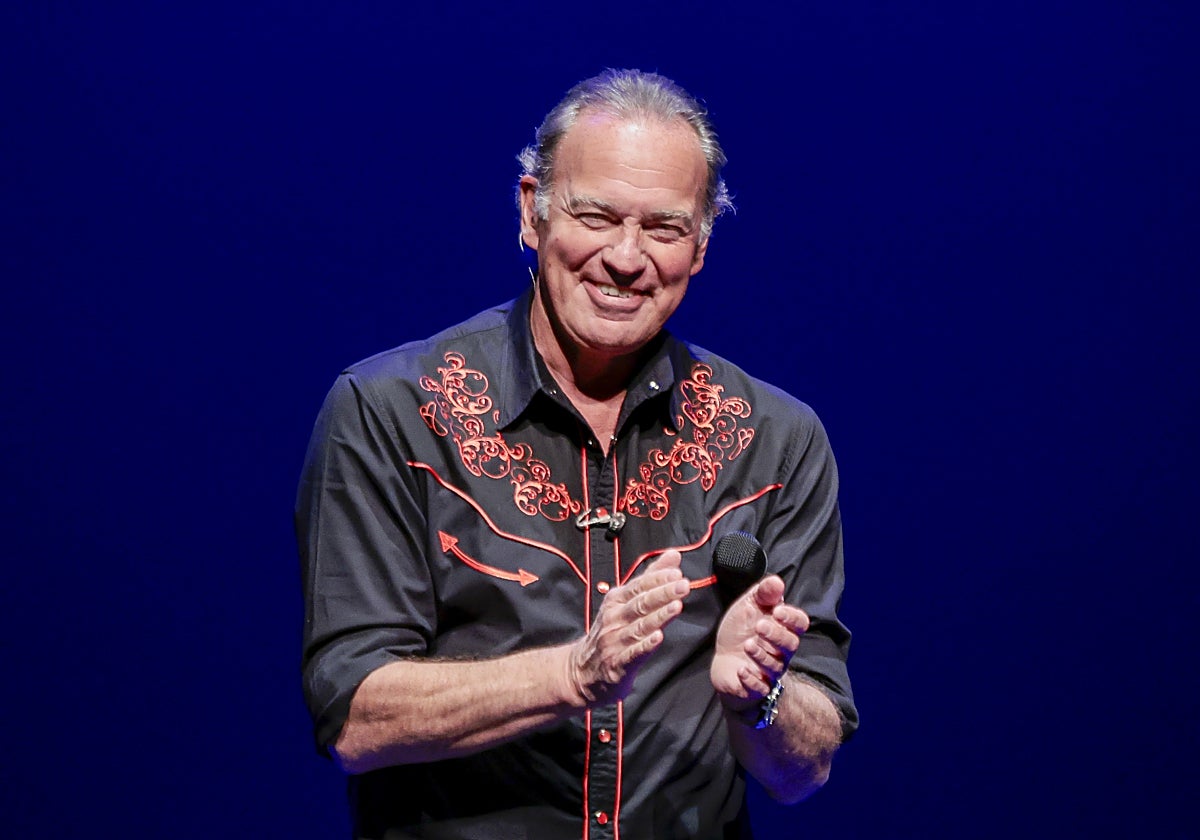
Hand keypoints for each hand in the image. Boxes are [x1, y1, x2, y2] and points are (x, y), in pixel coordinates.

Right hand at [566, 550, 690, 705]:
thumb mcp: (625, 601)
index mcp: (616, 600)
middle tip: (683, 585)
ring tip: (677, 606)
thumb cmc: (611, 631)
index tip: (676, 573)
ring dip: (658, 616)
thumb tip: (673, 555)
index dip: (657, 579)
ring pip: (639, 626)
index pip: (638, 586)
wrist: (583, 669)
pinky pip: (633, 652)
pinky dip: (645, 644)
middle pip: (640, 603)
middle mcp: (614, 618)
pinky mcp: (617, 663)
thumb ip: (651, 578)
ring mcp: (614, 641)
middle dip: (663, 593)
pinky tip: (658, 637)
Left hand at [710, 575, 808, 711]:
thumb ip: (763, 594)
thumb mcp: (749, 606)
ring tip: (748, 645)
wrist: (725, 661)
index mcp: (782, 628)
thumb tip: (776, 581)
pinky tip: (741, 670)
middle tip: (759, 626)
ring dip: (762, 656)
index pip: (800, 624)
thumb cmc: (741, 631)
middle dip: (776, 635)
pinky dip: (751, 680)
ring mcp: (768, 671)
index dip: (792, 618)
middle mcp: (780, 651)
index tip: (777, 611)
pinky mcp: (755, 687)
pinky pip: (760, 688)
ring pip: (775, 666)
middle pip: (790, 645)